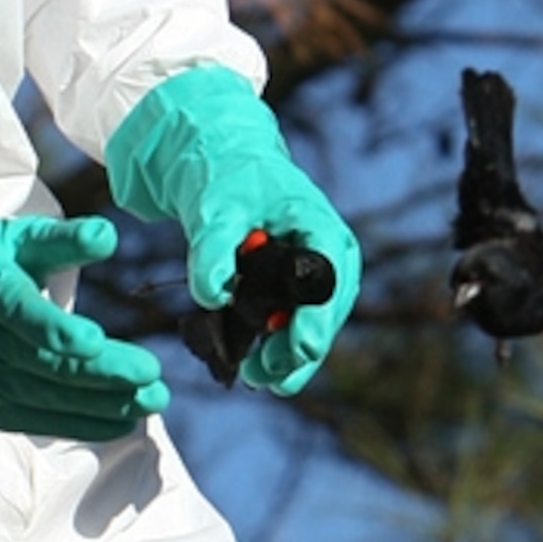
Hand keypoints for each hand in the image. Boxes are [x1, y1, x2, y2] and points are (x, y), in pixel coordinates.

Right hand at [0, 183, 169, 440]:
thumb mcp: (18, 239)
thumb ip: (63, 241)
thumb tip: (107, 237)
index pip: (19, 312)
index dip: (55, 330)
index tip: (96, 340)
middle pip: (44, 362)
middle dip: (102, 374)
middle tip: (153, 378)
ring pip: (45, 397)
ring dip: (101, 404)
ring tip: (151, 400)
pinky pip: (37, 421)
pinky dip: (81, 423)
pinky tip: (121, 420)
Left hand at [105, 65, 359, 394]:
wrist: (221, 165)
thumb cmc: (227, 177)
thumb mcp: (216, 207)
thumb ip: (213, 248)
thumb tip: (211, 295)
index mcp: (323, 231)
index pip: (329, 285)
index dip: (314, 322)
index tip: (297, 351)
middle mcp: (331, 258)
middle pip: (325, 315)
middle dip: (297, 350)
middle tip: (264, 376)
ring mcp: (317, 275)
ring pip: (311, 326)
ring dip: (286, 354)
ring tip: (255, 376)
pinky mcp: (297, 288)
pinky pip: (294, 322)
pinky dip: (276, 343)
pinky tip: (252, 363)